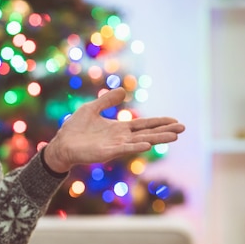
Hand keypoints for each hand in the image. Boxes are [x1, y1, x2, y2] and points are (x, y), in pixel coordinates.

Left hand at [43, 88, 184, 172]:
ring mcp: (115, 146)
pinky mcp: (106, 152)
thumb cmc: (75, 129)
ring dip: (157, 139)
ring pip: (141, 142)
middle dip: (165, 131)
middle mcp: (121, 138)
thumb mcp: (92, 108)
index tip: (175, 121)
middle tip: (183, 128)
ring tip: (174, 136)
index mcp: (119, 128)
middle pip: (147, 133)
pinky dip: (136, 147)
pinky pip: (124, 149)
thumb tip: (123, 90)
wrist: (61, 144)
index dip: (159, 122)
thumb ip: (107, 101)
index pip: (144, 125)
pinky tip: (147, 144)